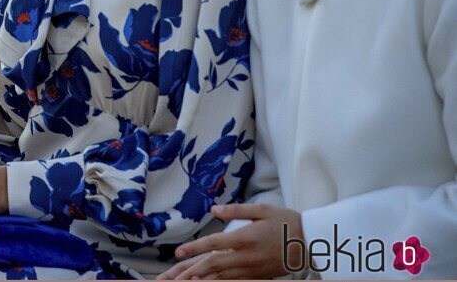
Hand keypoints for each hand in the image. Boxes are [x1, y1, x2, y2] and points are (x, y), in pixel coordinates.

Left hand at [157, 203, 303, 279]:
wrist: (312, 243)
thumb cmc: (286, 221)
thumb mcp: (262, 210)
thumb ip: (236, 210)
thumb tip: (214, 210)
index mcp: (245, 238)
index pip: (214, 244)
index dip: (194, 248)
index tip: (178, 252)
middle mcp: (247, 257)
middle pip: (213, 266)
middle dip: (191, 270)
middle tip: (173, 275)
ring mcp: (253, 270)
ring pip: (222, 278)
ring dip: (202, 280)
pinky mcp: (259, 277)